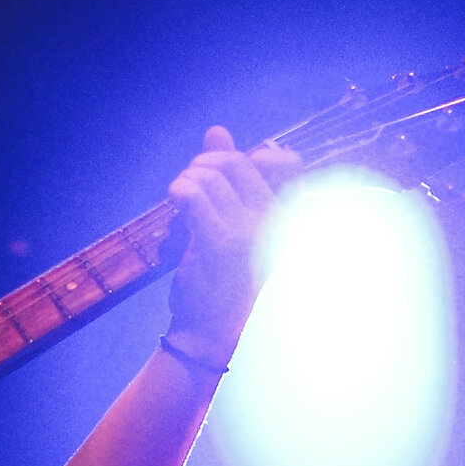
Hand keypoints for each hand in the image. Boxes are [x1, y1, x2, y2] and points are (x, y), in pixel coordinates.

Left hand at [163, 126, 301, 363]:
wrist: (214, 335)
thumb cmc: (225, 282)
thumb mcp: (235, 226)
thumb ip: (229, 176)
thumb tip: (217, 130)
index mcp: (290, 219)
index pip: (286, 161)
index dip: (249, 157)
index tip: (223, 178)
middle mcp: (278, 222)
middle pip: (238, 162)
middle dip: (205, 164)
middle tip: (190, 186)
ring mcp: (252, 232)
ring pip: (211, 176)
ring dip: (187, 180)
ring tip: (180, 200)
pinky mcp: (221, 244)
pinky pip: (194, 195)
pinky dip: (179, 191)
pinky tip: (174, 202)